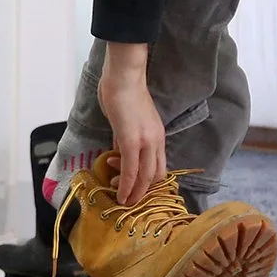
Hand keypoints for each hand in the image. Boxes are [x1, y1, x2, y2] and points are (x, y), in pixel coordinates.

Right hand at [99, 42, 165, 202]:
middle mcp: (156, 141)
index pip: (158, 166)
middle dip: (142, 192)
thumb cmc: (122, 93)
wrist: (123, 77)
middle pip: (155, 176)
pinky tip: (119, 194)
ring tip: (121, 198)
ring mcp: (146, 142)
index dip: (147, 181)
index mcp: (157, 136)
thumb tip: (118, 150)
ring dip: (134, 192)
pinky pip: (131, 171)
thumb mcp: (128, 120)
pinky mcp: (132, 141)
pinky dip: (126, 186)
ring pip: (145, 177)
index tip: (132, 185)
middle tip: (128, 198)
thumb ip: (125, 137)